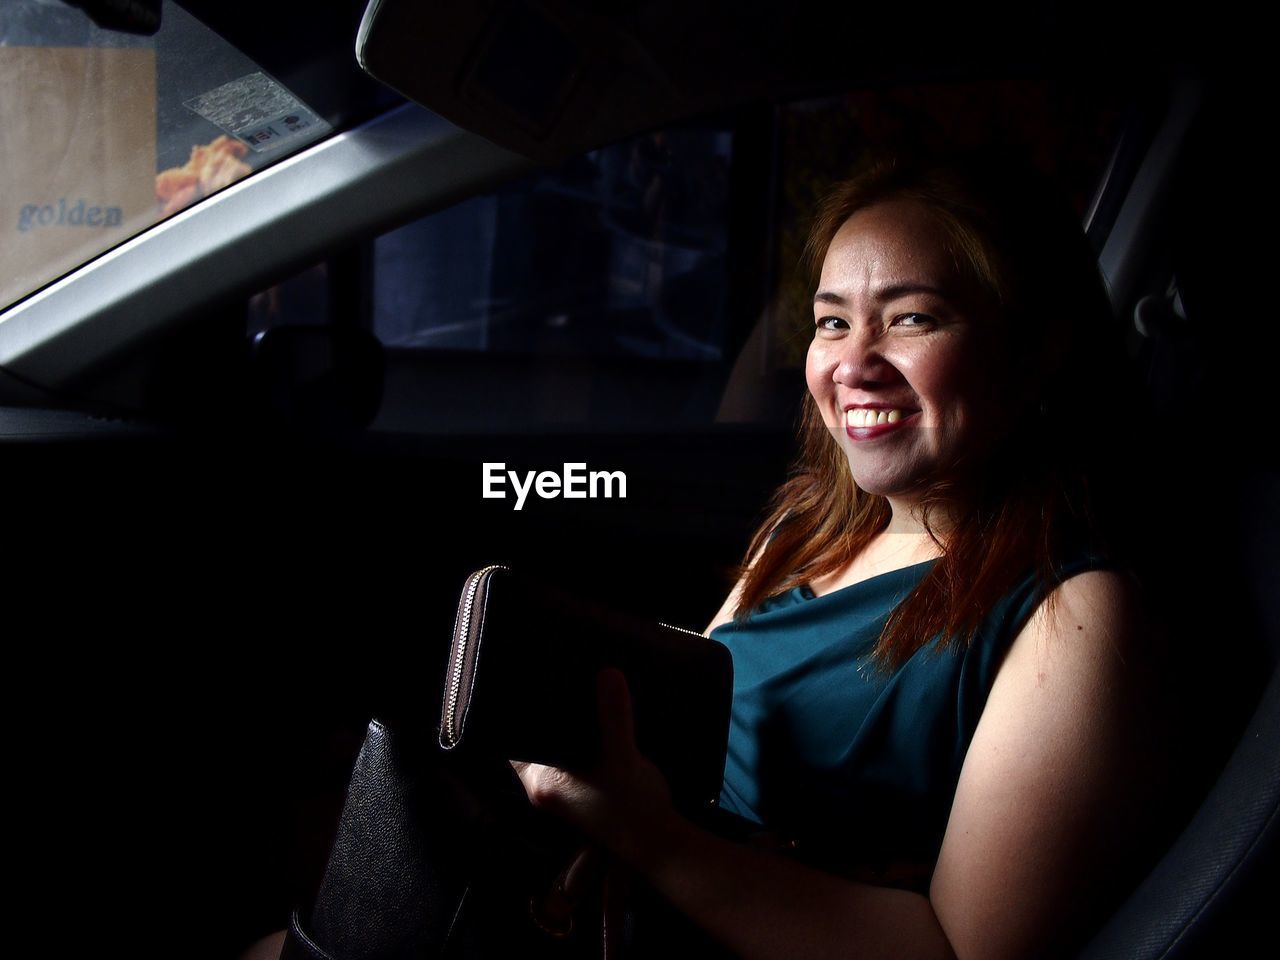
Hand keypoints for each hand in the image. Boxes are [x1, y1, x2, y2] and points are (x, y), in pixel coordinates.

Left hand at [510, 668, 676, 863]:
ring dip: (565, 727)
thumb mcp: (623, 757)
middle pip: (535, 741)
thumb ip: (614, 717)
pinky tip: (593, 718)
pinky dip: (578, 740)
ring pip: (555, 749)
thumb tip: (608, 674)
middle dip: (547, 715)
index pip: (516, 739)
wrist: (660, 843)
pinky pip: (570, 757)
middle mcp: (544, 787)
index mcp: (540, 781)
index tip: (532, 680)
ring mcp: (563, 790)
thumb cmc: (634, 805)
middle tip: (557, 675)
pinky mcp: (581, 789)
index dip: (522, 712)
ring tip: (576, 688)